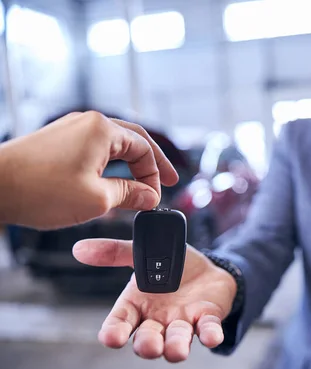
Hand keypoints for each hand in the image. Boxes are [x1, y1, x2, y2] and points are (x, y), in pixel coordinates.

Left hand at [0, 111, 178, 228]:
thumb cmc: (38, 189)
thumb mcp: (96, 199)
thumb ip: (130, 196)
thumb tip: (150, 197)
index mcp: (102, 130)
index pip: (144, 148)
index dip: (155, 176)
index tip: (155, 199)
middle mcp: (88, 123)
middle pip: (133, 140)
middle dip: (151, 163)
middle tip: (168, 181)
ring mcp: (71, 130)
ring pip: (113, 146)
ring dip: (129, 166)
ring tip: (139, 187)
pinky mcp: (57, 142)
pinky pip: (94, 150)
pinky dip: (109, 166)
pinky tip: (110, 184)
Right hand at [72, 239, 237, 362]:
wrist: (208, 269)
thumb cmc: (171, 268)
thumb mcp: (143, 254)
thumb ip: (115, 252)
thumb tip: (80, 248)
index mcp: (137, 305)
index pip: (120, 323)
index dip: (114, 332)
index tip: (111, 338)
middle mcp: (157, 320)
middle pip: (147, 339)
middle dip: (147, 345)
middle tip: (149, 346)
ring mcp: (183, 322)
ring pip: (176, 340)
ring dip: (176, 347)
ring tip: (176, 351)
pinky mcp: (207, 318)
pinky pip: (208, 329)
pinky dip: (210, 335)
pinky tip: (212, 337)